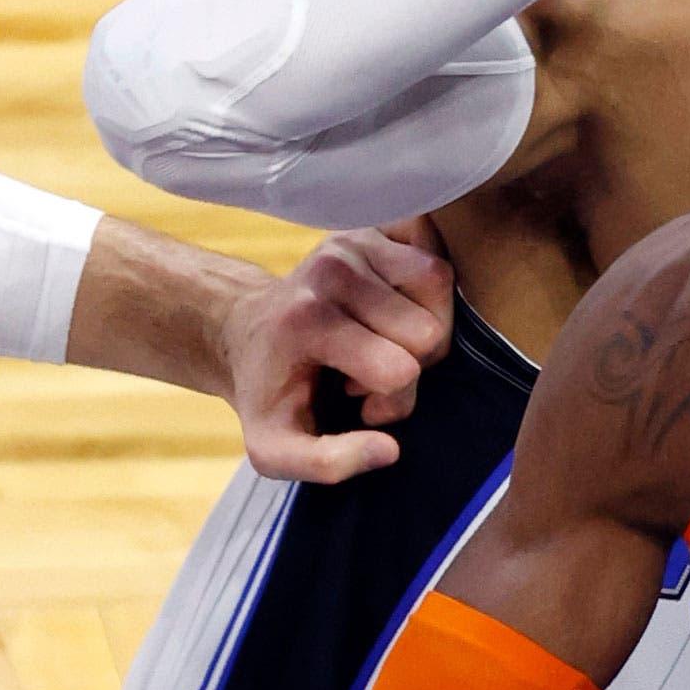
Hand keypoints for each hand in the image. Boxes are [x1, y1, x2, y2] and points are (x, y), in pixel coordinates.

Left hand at [218, 218, 453, 482]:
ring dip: (426, 324)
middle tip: (368, 371)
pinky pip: (435, 249)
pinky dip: (430, 285)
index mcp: (306, 321)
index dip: (389, 400)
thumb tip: (390, 449)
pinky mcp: (374, 226)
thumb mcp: (276, 450)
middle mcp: (330, 269)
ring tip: (385, 340)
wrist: (249, 335)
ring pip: (439, 286)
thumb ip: (329, 463)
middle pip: (427, 332)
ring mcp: (354, 241)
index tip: (355, 399)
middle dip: (411, 364)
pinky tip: (399, 307)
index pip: (398, 371)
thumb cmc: (270, 394)